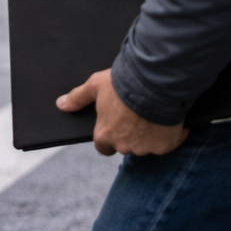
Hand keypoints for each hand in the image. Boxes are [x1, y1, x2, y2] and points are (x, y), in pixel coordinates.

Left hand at [56, 68, 188, 156]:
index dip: (108, 137)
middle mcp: (123, 146)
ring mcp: (145, 148)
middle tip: (137, 115)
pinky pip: (168, 142)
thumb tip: (61, 104)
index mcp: (104, 135)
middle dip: (130, 135)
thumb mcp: (95, 86)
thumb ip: (78, 98)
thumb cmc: (122, 83)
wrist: (154, 82)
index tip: (115, 127)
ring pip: (147, 145)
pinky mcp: (165, 146)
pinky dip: (170, 133)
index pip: (102, 147)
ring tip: (153, 114)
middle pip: (126, 146)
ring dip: (150, 134)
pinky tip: (169, 118)